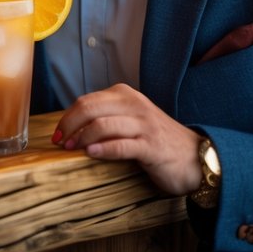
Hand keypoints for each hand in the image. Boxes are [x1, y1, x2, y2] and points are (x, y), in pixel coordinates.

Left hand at [52, 83, 202, 195]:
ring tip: (72, 149)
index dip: (67, 118)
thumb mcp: (130, 120)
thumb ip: (106, 117)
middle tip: (60, 142)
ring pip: (102, 125)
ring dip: (82, 138)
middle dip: (69, 126)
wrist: (196, 156)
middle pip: (89, 109)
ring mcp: (144, 124)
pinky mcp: (152, 146)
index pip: (86, 101)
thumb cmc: (156, 140)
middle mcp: (134, 105)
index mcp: (125, 95)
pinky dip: (102, 149)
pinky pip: (121, 145)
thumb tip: (71, 127)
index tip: (57, 134)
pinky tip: (91, 153)